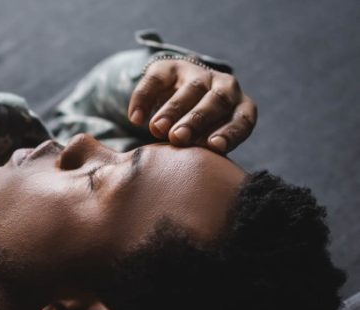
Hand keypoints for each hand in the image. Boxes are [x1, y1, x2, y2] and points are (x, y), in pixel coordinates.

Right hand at [127, 57, 257, 152]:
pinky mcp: (169, 67)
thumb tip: (192, 172)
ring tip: (156, 129)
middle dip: (196, 119)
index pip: (242, 119)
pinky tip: (136, 119)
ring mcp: (198, 74)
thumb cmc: (198, 132)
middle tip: (177, 138)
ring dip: (173, 109)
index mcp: (240, 108)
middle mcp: (225, 87)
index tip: (214, 147)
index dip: (230, 132)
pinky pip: (156, 80)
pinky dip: (144, 99)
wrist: (179, 100)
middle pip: (216, 101)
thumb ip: (205, 152)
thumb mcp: (207, 141)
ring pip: (190, 89)